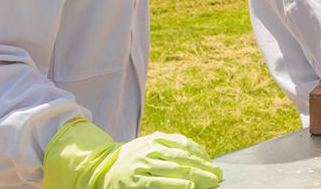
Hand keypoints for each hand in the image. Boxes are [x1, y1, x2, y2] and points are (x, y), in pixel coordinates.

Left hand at [44, 120, 221, 188]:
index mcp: (133, 179)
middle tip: (216, 179)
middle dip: (199, 173)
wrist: (104, 163)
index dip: (181, 185)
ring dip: (201, 161)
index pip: (160, 183)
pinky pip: (178, 141)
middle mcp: (142, 160)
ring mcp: (149, 146)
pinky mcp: (155, 137)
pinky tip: (204, 156)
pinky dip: (194, 148)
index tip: (197, 188)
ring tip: (215, 170)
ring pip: (180, 152)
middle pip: (175, 167)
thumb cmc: (119, 186)